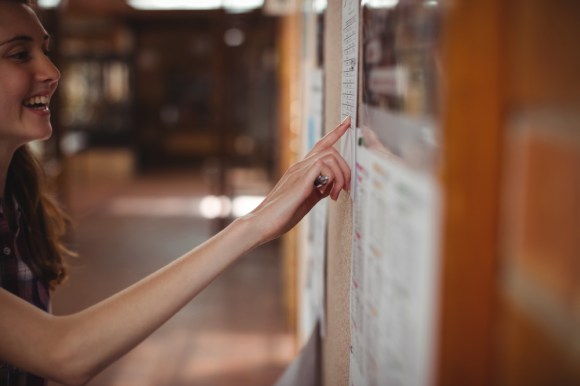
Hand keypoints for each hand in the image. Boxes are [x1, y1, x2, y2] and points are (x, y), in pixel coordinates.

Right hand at [245, 117, 351, 243]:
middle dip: (345, 167)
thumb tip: (332, 186)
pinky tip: (328, 194)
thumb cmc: (281, 215)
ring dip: (340, 174)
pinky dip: (332, 178)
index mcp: (301, 170)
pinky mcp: (299, 180)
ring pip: (329, 155)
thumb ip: (318, 190)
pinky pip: (322, 165)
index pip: (320, 145)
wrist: (261, 223)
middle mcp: (299, 166)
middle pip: (330, 149)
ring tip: (335, 194)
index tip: (347, 121)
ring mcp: (298, 171)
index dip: (335, 132)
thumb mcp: (306, 200)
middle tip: (345, 188)